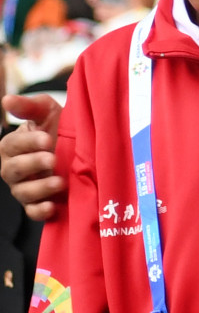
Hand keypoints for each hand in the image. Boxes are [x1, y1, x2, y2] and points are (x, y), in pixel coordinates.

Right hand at [0, 93, 63, 219]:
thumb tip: (6, 100)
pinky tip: (52, 206)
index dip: (28, 143)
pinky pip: (32, 211)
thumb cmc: (58, 126)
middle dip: (32, 164)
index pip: (13, 144)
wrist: (78, 147)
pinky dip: (39, 211)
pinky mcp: (36, 203)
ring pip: (22, 192)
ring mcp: (24, 187)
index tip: (47, 139)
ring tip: (60, 182)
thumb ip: (28, 106)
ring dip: (40, 188)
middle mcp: (13, 168)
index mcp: (13, 145)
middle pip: (13, 170)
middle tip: (53, 158)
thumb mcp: (46, 112)